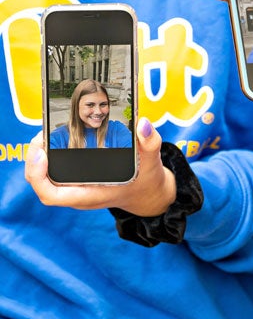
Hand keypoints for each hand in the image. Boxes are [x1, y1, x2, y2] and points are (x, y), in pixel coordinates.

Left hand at [25, 118, 176, 216]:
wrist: (147, 193)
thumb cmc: (147, 181)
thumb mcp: (153, 162)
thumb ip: (150, 143)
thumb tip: (143, 124)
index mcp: (92, 195)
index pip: (53, 195)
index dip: (38, 175)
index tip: (40, 153)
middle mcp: (80, 194)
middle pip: (43, 184)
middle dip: (34, 159)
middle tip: (42, 133)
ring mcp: (77, 189)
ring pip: (46, 177)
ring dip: (40, 156)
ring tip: (45, 133)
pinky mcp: (78, 181)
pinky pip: (55, 172)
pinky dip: (50, 157)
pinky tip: (55, 139)